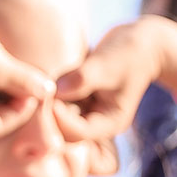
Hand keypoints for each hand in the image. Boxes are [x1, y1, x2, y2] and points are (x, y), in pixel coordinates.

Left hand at [54, 15, 176, 141]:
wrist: (139, 44)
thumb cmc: (129, 52)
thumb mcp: (108, 63)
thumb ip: (83, 77)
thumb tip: (55, 90)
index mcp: (110, 123)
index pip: (78, 132)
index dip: (59, 117)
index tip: (48, 93)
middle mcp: (96, 123)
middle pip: (63, 132)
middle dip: (49, 113)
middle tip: (37, 89)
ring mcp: (86, 113)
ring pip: (55, 118)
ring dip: (47, 102)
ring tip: (43, 81)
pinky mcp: (76, 101)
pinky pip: (56, 103)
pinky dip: (50, 92)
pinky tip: (48, 77)